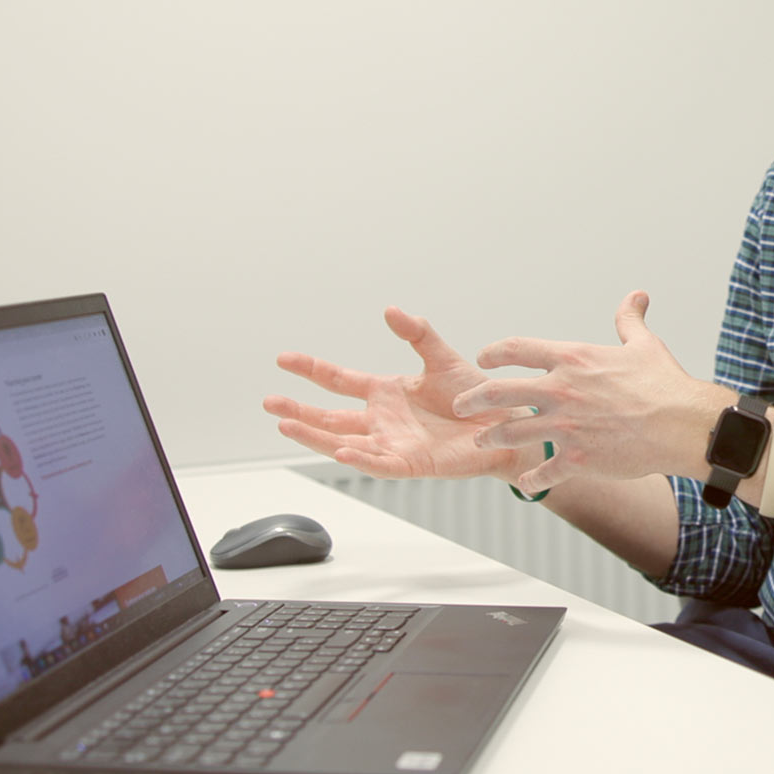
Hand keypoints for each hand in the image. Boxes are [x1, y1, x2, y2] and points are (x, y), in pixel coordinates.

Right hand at [263, 307, 523, 479]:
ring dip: (314, 435)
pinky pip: (379, 463)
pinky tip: (341, 451)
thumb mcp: (442, 359)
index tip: (283, 359)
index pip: (339, 380)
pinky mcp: (411, 463)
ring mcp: (392, 444)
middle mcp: (382, 421)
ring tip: (286, 424)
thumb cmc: (474, 396)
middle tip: (269, 401)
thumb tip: (391, 310)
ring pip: (343, 442)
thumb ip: (418, 334)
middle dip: (299, 409)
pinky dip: (360, 459)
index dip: (311, 370)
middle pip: (330, 417)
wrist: (505, 424)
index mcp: (385, 394)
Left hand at [453, 290, 725, 493]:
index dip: (494, 353)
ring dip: (492, 438)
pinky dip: (531, 480)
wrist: (682, 425)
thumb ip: (630, 320)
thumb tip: (636, 296)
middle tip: (459, 405)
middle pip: (499, 392)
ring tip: (482, 441)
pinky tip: (526, 483)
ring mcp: (565, 427)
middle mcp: (561, 390)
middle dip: (472, 399)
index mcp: (572, 359)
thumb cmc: (665, 383)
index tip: (483, 359)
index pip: (518, 349)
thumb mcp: (644, 345)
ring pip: (511, 434)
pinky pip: (542, 473)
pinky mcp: (576, 459)